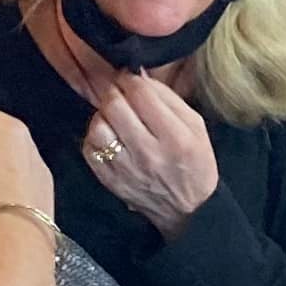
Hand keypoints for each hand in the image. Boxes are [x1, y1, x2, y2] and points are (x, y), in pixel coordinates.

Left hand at [82, 72, 217, 239]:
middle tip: (121, 94)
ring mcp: (126, 169)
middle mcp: (148, 153)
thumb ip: (168, 98)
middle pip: (114, 106)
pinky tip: (109, 137)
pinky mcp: (110, 181)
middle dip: (115, 92)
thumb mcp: (196, 126)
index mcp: (174, 136)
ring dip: (103, 115)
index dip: (130, 78)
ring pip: (97, 126)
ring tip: (115, 117)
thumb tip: (138, 75)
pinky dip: (95, 137)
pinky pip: (90, 149)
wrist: (188, 210)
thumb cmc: (195, 162)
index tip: (130, 78)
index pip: (140, 93)